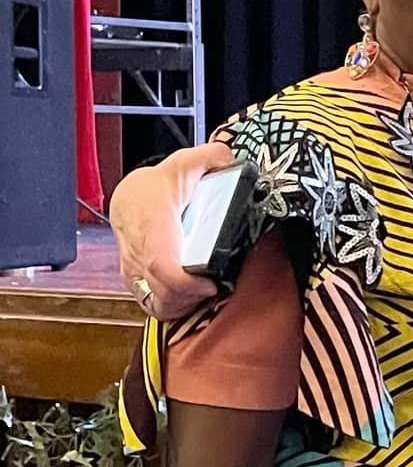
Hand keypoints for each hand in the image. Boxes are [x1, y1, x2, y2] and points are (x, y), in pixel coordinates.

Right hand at [113, 142, 236, 320]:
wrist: (128, 197)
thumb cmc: (158, 185)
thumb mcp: (185, 164)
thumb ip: (211, 157)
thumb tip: (230, 157)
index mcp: (153, 226)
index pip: (162, 266)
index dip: (187, 283)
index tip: (212, 283)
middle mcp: (140, 252)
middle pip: (164, 292)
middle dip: (194, 297)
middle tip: (216, 286)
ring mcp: (134, 269)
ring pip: (157, 303)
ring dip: (184, 305)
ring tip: (204, 292)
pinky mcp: (134, 280)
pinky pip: (151, 305)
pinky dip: (172, 309)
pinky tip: (190, 299)